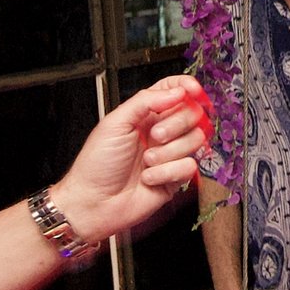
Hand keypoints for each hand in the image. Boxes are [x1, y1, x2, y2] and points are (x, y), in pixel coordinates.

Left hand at [50, 74, 216, 245]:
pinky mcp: (176, 178)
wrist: (94, 202)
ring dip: (168, 152)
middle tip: (154, 136)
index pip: (174, 90)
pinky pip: (189, 167)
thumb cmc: (96, 165)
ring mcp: (170, 155)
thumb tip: (177, 91)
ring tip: (146, 161)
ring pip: (195, 140)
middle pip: (192, 114)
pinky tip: (149, 178)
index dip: (187, 87)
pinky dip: (167, 172)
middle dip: (175, 124)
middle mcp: (161, 132)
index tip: (192, 91)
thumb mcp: (115, 123)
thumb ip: (146, 101)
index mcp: (145, 115)